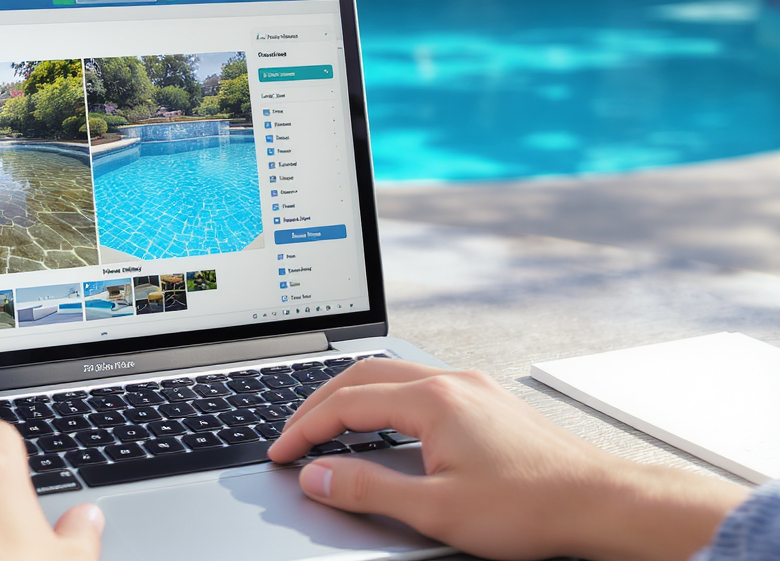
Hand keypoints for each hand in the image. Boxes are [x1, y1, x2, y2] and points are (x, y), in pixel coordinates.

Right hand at [267, 359, 748, 560]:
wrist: (601, 502)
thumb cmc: (531, 506)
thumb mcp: (436, 508)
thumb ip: (368, 490)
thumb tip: (318, 477)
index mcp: (432, 400)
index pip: (346, 404)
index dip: (305, 429)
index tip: (282, 452)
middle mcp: (450, 381)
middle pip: (363, 376)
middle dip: (319, 403)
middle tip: (294, 433)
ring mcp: (472, 387)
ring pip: (393, 375)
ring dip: (352, 396)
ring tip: (328, 424)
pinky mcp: (487, 401)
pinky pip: (420, 384)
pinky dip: (384, 399)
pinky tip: (384, 422)